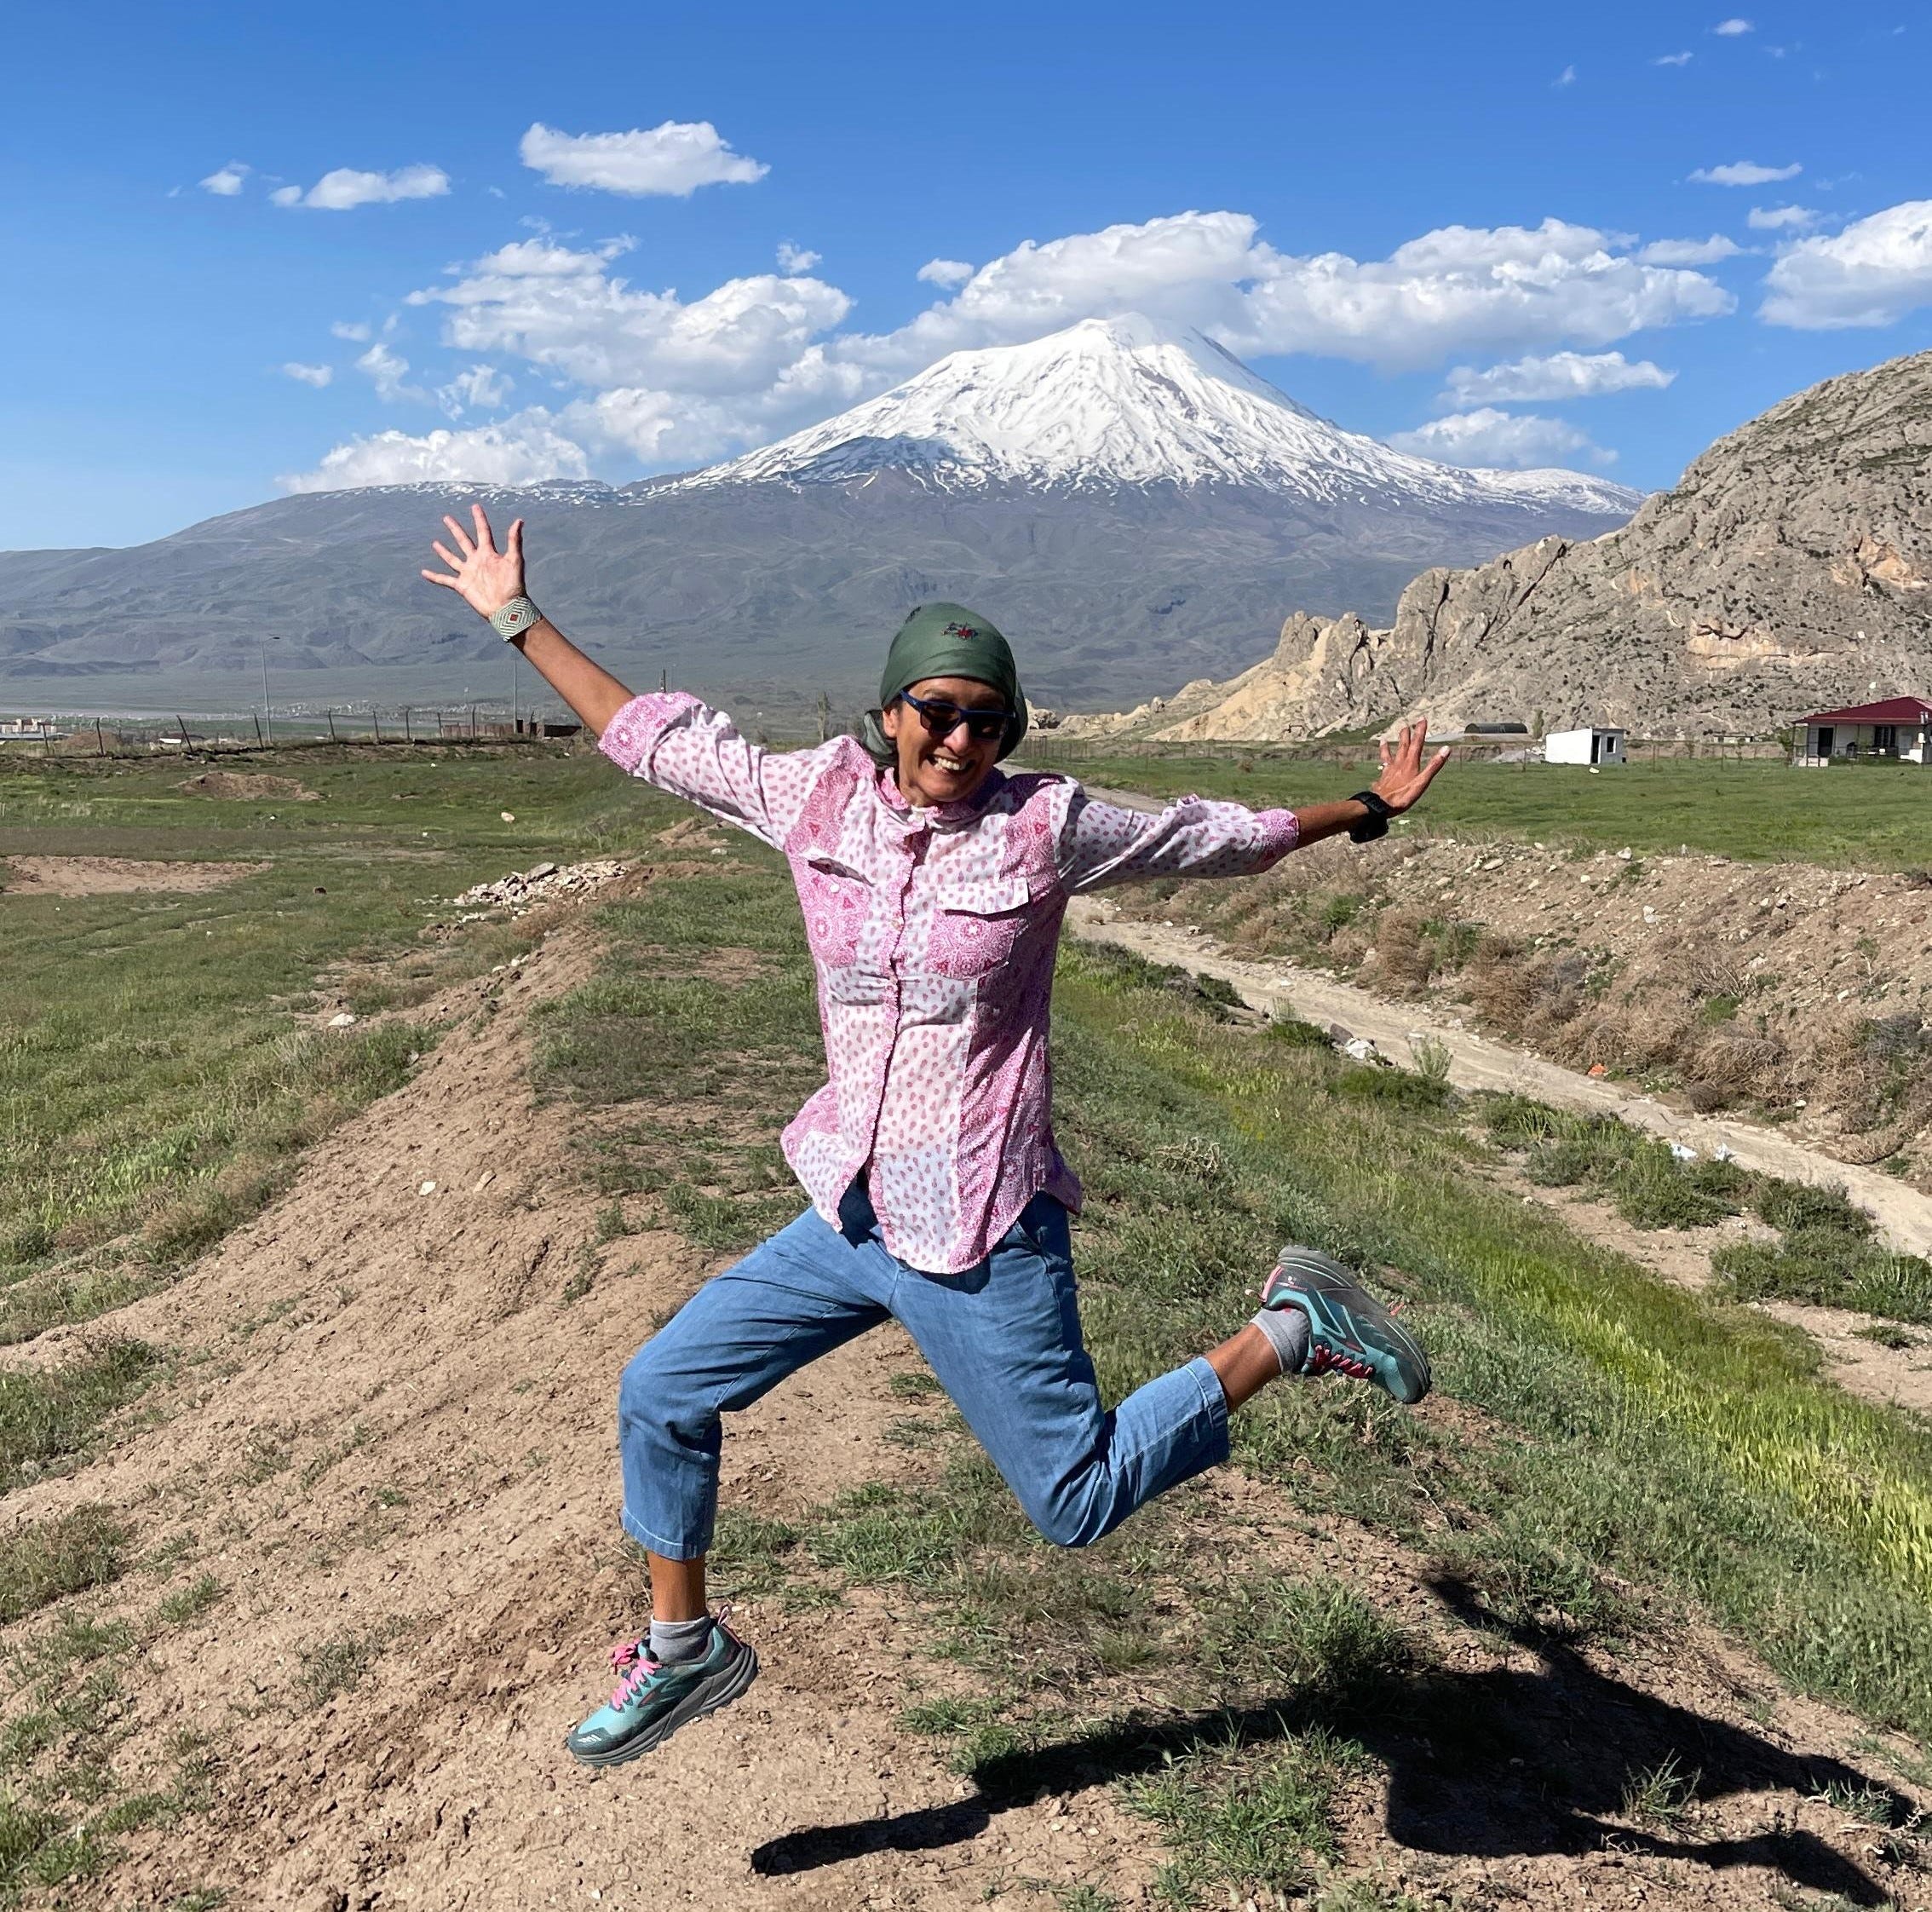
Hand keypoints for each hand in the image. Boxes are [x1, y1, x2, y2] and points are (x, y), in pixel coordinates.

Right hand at [420, 505, 525, 620]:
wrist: (507, 608)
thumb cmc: (514, 585)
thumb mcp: (515, 560)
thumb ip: (515, 540)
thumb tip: (519, 521)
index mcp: (489, 553)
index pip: (482, 531)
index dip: (479, 518)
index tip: (474, 506)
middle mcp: (477, 560)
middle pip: (463, 541)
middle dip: (455, 529)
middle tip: (446, 517)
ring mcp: (468, 573)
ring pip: (452, 558)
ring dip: (443, 551)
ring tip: (435, 543)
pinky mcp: (462, 586)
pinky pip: (445, 579)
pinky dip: (434, 576)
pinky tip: (424, 572)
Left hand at [1371, 719, 1450, 813]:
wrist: (1381, 805)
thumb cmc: (1403, 795)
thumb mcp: (1423, 781)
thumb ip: (1434, 765)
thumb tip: (1446, 749)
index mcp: (1410, 764)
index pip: (1417, 743)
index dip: (1420, 731)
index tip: (1422, 719)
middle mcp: (1399, 764)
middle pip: (1403, 746)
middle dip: (1406, 735)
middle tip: (1407, 725)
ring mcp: (1389, 771)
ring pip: (1389, 755)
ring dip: (1388, 746)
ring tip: (1384, 739)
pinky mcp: (1383, 779)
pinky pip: (1382, 767)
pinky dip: (1380, 766)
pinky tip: (1378, 766)